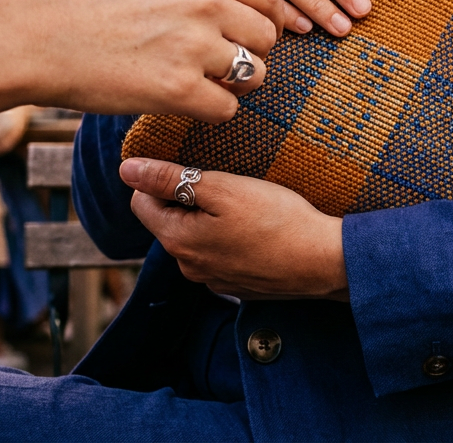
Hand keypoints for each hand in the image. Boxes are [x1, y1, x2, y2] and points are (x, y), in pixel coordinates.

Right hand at [17, 0, 275, 122]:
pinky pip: (227, 108)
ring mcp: (193, 46)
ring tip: (206, 82)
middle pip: (267, 35)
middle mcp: (204, 3)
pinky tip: (187, 102)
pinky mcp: (177, 90)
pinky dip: (213, 110)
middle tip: (226, 63)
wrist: (35, 36)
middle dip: (255, 53)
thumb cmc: (90, 6)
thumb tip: (244, 5)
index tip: (249, 34)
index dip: (265, 19)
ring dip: (237, 84)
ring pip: (256, 74)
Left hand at [120, 158, 347, 300]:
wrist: (325, 262)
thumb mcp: (223, 190)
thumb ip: (170, 179)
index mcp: (178, 241)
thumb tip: (127, 169)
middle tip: (227, 184)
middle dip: (189, 199)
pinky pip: (221, 255)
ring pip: (197, 238)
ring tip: (247, 206)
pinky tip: (258, 230)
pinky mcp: (238, 285)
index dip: (162, 179)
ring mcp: (214, 280)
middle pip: (170, 221)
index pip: (141, 203)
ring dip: (211, 219)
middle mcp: (189, 267)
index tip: (195, 167)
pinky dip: (232, 239)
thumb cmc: (278, 221)